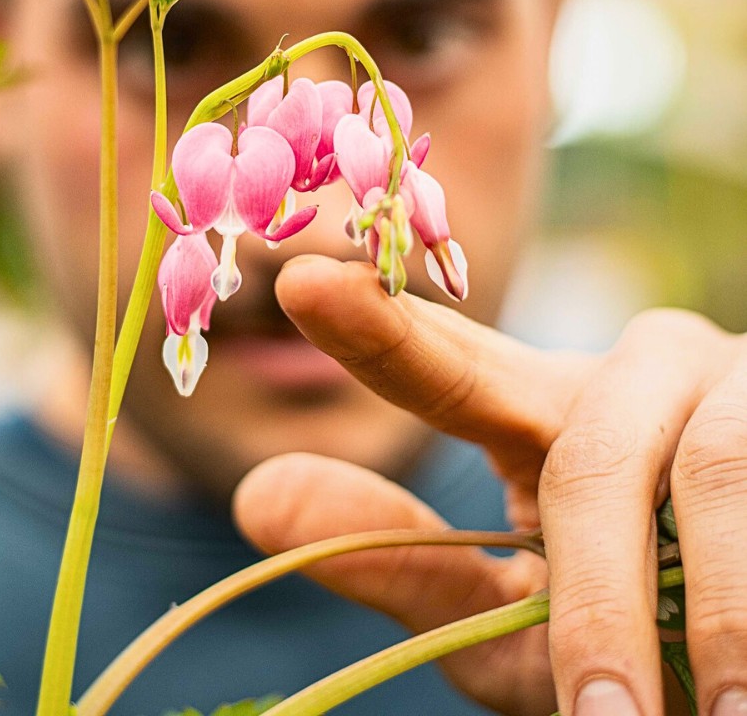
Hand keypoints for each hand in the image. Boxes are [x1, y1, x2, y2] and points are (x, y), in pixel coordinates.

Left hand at [233, 256, 739, 715]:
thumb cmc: (635, 628)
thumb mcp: (516, 619)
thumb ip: (403, 560)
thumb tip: (255, 496)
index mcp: (541, 410)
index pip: (451, 364)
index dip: (379, 326)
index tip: (299, 281)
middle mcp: (631, 370)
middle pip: (588, 455)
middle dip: (598, 599)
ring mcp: (729, 379)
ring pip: (703, 471)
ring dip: (712, 613)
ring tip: (717, 715)